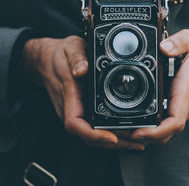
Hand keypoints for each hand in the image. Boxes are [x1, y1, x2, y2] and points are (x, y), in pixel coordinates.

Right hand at [22, 36, 144, 149]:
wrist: (48, 60)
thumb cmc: (59, 56)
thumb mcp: (70, 48)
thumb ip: (76, 57)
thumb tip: (82, 69)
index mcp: (69, 96)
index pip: (75, 124)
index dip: (93, 135)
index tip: (112, 138)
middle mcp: (72, 109)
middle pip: (90, 136)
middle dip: (114, 142)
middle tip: (137, 141)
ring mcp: (77, 111)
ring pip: (94, 134)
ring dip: (116, 140)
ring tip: (137, 140)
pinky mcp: (82, 110)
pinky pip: (96, 127)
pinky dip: (112, 132)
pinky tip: (127, 131)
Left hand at [131, 29, 188, 143]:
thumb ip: (178, 43)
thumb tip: (163, 48)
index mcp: (186, 89)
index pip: (175, 120)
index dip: (157, 131)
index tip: (139, 132)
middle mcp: (185, 104)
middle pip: (167, 132)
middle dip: (145, 137)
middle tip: (122, 132)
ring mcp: (183, 108)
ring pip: (166, 131)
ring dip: (146, 134)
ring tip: (124, 129)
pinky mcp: (179, 107)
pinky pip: (166, 123)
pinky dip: (151, 127)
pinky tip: (137, 122)